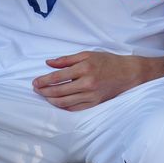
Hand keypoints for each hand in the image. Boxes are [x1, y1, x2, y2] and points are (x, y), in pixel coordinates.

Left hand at [32, 51, 147, 110]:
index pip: (57, 77)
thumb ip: (67, 60)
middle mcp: (87, 83)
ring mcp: (91, 95)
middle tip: (36, 90)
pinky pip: (75, 108)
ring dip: (51, 100)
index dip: (44, 80)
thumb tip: (48, 63)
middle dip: (44, 91)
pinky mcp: (95, 103)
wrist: (128, 73)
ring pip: (65, 102)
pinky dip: (63, 107)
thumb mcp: (88, 55)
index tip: (35, 82)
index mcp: (84, 68)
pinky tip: (57, 102)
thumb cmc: (108, 61)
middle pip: (59, 91)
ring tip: (44, 96)